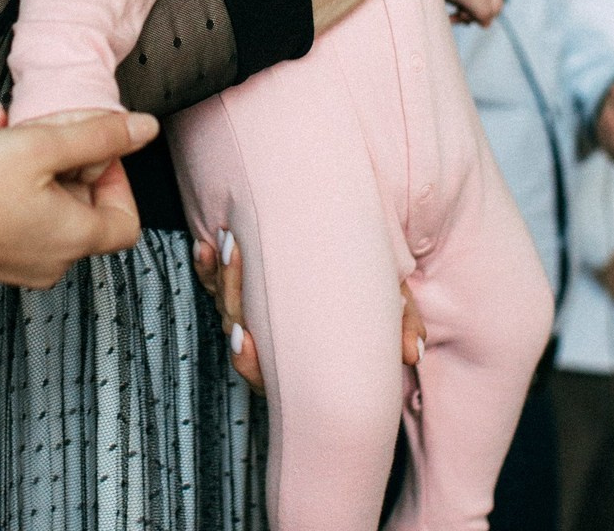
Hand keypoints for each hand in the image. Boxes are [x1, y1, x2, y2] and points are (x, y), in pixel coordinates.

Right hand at [0, 106, 158, 288]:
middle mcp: (51, 258)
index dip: (118, 178)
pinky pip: (16, 208)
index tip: (94, 146)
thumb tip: (146, 129)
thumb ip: (97, 135)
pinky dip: (12, 173)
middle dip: (68, 155)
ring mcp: (18, 259)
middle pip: (83, 205)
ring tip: (11, 121)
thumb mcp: (39, 146)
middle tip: (47, 124)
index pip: (126, 220)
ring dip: (36, 155)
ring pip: (46, 199)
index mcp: (73, 240)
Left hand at [192, 230, 426, 395]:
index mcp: (295, 361)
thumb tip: (411, 353)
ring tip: (222, 244)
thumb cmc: (367, 301)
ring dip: (218, 276)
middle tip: (233, 252)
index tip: (243, 336)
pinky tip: (202, 248)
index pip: (260, 370)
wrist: (348, 276)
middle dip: (231, 290)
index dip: (246, 359)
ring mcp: (250, 314)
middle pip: (235, 324)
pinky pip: (211, 284)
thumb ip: (400, 324)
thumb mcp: (388, 308)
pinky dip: (205, 269)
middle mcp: (267, 342)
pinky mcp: (237, 289)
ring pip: (223, 304)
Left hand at [431, 0, 503, 26]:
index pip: (495, 8)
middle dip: (472, 16)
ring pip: (471, 3)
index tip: (467, 18)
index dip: (484, 17)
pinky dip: (455, 5)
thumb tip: (486, 24)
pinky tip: (447, 11)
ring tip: (452, 16)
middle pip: (483, 6)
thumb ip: (483, 12)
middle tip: (458, 16)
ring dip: (462, 13)